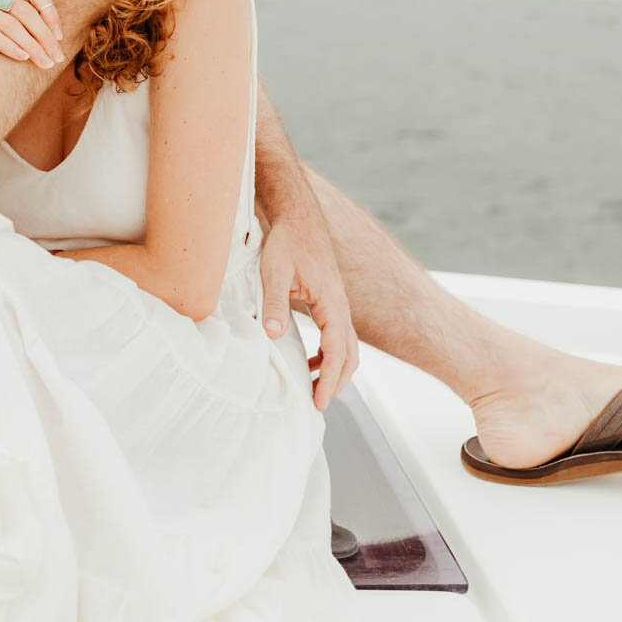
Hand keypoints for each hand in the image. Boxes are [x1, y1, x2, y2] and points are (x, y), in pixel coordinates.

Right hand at [0, 0, 63, 68]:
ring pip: (8, 23)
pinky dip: (8, 46)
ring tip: (43, 63)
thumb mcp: (12, 13)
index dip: (50, 12)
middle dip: (43, 36)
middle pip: (23, 10)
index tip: (61, 37)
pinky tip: (21, 58)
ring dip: (30, 46)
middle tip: (56, 58)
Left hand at [258, 199, 358, 410]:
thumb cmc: (288, 242)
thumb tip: (271, 334)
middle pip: (350, 356)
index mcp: (333, 304)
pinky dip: (328, 354)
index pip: (338, 353)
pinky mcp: (330, 301)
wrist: (299, 217)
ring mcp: (338, 305)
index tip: (317, 402)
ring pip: (347, 347)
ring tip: (312, 387)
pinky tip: (309, 360)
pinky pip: (337, 336)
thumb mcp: (275, 271)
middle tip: (317, 403)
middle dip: (337, 382)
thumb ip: (274, 302)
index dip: (329, 381)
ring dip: (334, 370)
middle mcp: (341, 307)